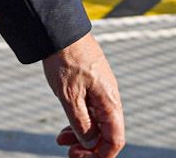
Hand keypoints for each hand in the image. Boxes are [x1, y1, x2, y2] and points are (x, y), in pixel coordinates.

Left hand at [41, 31, 123, 156]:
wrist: (60, 31)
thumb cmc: (65, 60)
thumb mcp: (69, 96)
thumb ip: (80, 122)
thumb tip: (89, 142)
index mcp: (109, 101)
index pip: (116, 139)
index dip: (101, 155)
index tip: (79, 157)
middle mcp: (110, 97)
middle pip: (108, 133)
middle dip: (90, 147)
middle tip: (69, 152)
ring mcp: (102, 91)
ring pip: (98, 123)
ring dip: (82, 135)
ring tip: (61, 139)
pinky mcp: (93, 85)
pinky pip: (91, 111)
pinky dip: (80, 121)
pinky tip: (65, 126)